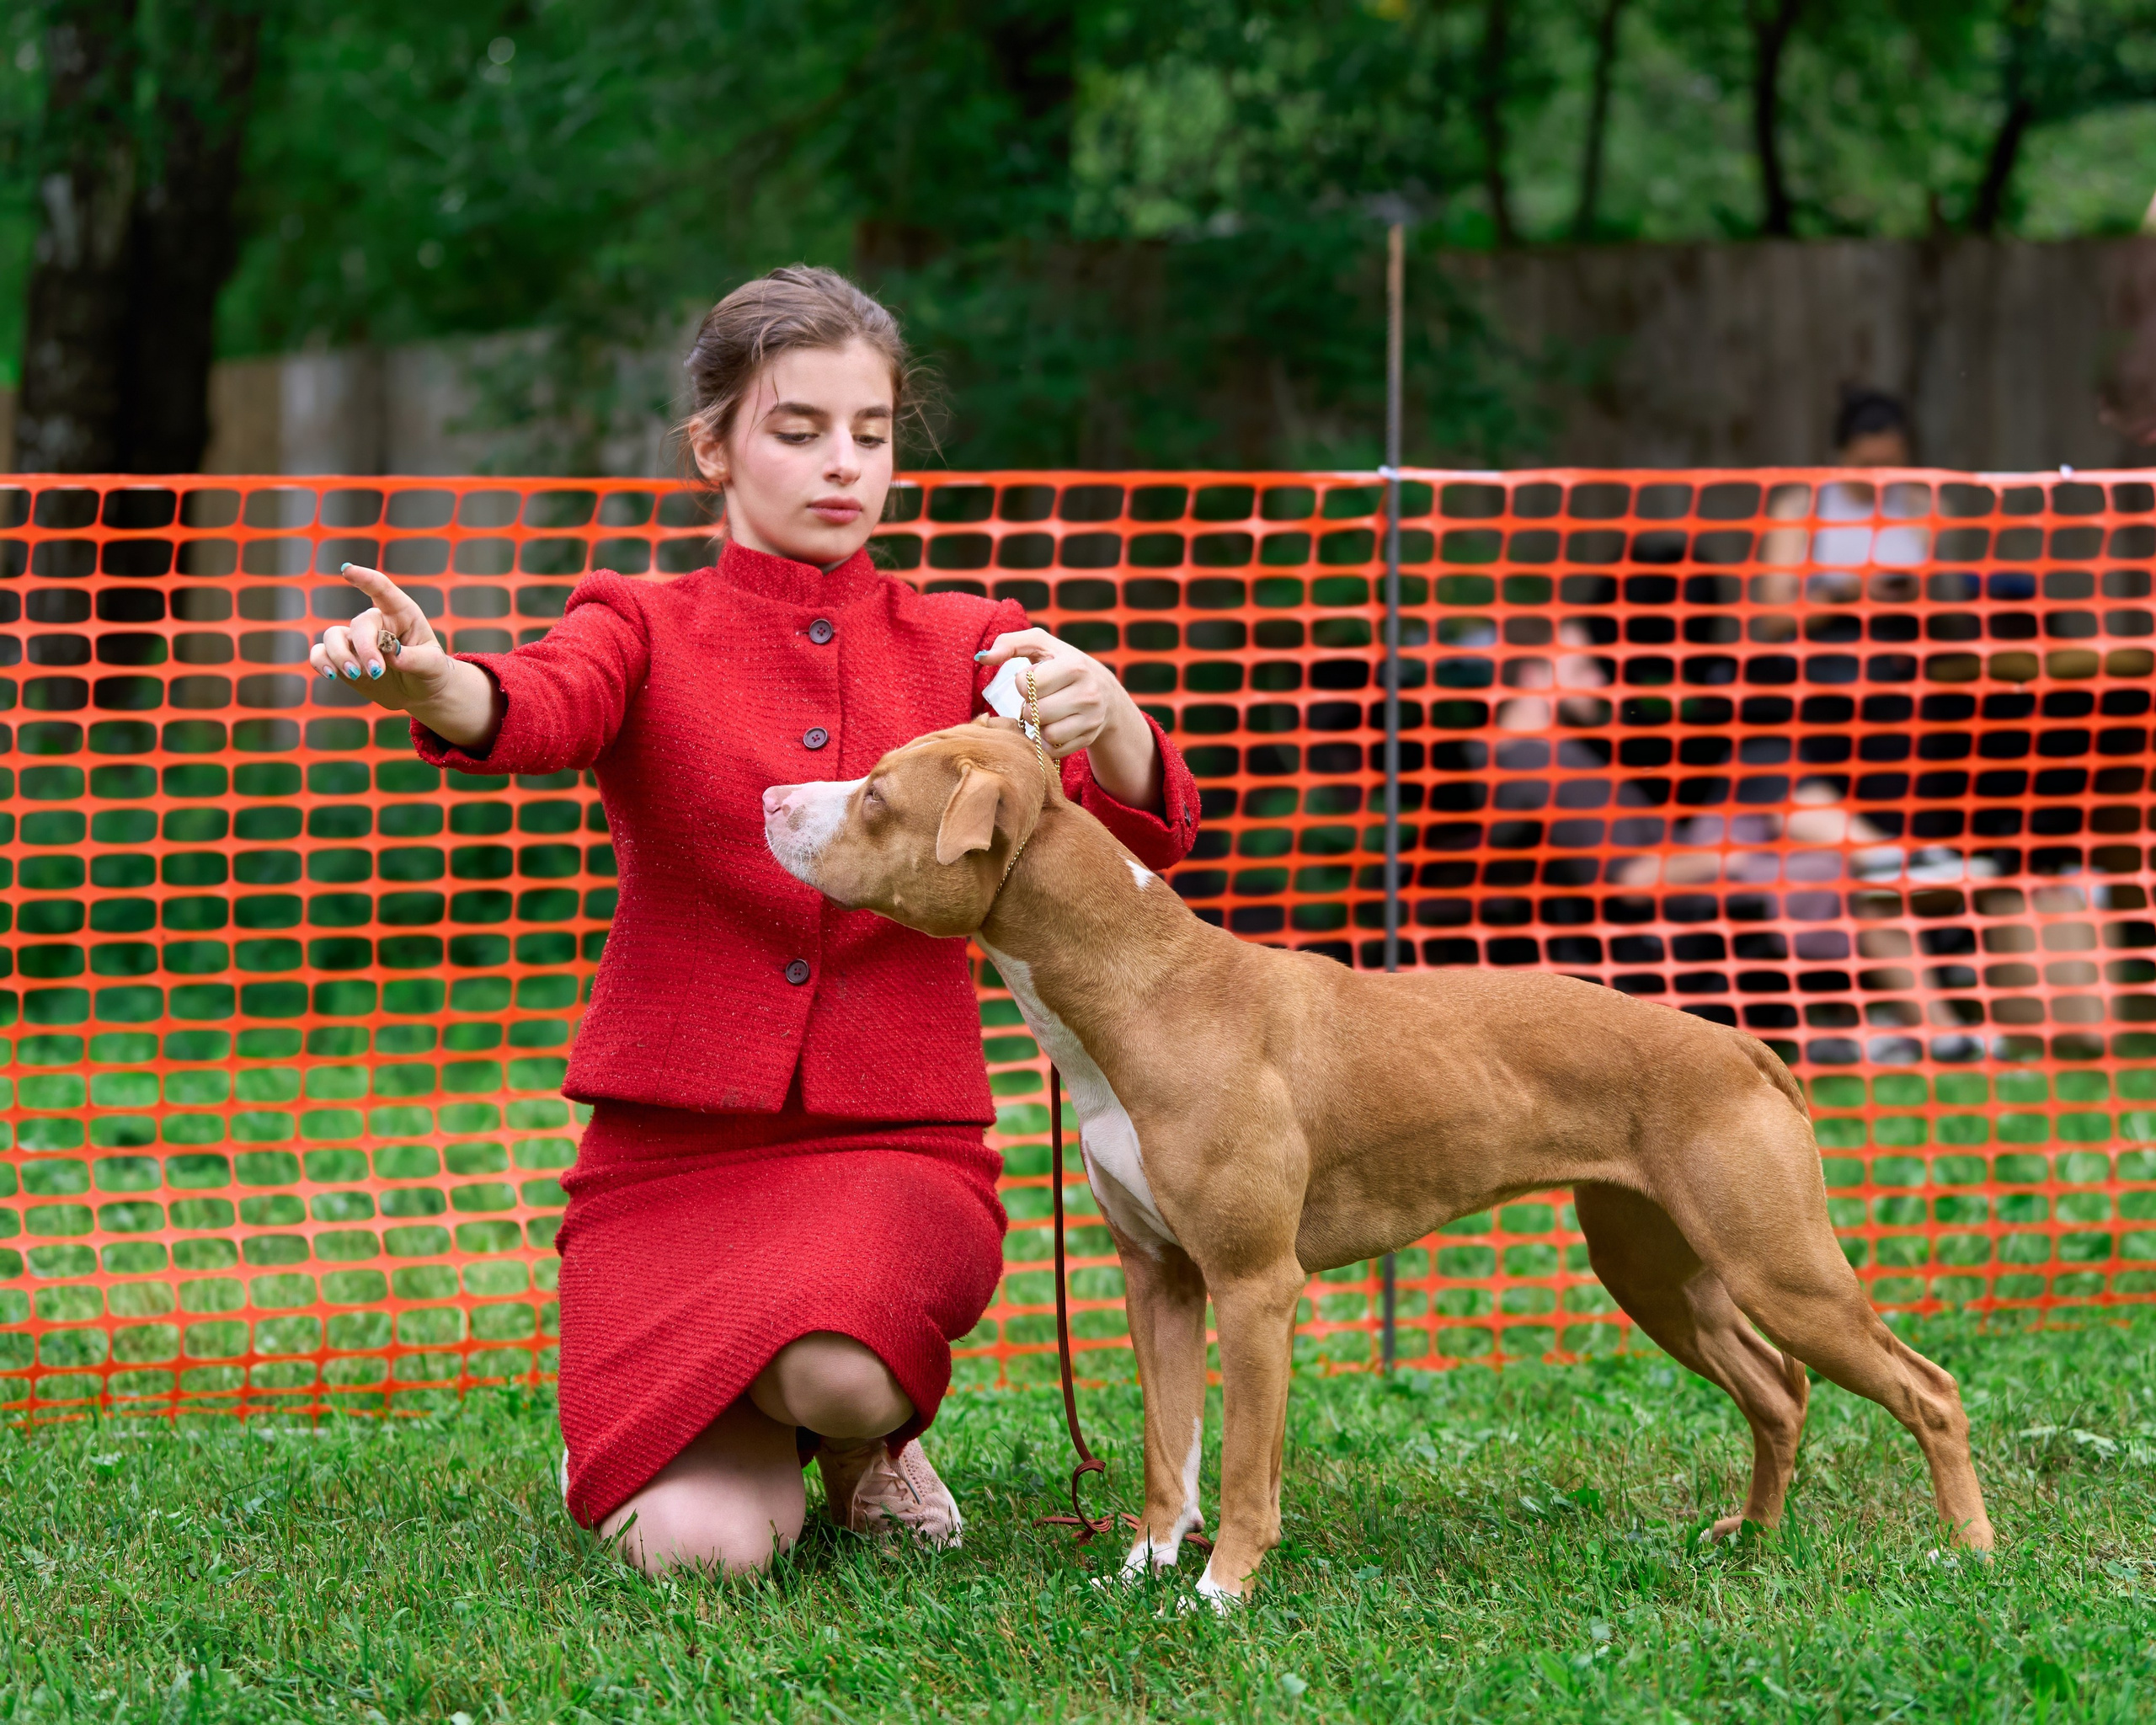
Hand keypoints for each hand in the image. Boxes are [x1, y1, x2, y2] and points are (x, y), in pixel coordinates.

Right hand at [309, 564, 499, 747]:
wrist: (421, 694)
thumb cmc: (431, 672)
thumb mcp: (433, 665)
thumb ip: (413, 658)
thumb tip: (388, 652)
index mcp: (402, 614)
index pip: (383, 590)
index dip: (366, 579)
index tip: (347, 571)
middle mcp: (377, 623)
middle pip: (360, 624)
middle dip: (365, 647)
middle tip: (377, 671)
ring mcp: (357, 640)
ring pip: (333, 636)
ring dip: (340, 655)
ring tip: (355, 675)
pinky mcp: (344, 658)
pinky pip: (321, 653)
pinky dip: (321, 662)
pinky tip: (330, 674)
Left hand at [976, 627, 1161, 808]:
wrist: (1105, 693)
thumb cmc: (1062, 665)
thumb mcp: (1041, 646)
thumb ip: (1010, 643)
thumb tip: (982, 657)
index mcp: (1074, 665)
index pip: (1028, 684)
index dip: (1022, 683)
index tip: (1034, 679)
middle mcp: (1088, 693)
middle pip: (1035, 712)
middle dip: (1029, 706)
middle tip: (1038, 700)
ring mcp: (1091, 719)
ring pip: (1046, 734)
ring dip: (1038, 725)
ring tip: (1046, 713)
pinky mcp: (1089, 739)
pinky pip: (1054, 749)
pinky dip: (1047, 741)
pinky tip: (1054, 726)